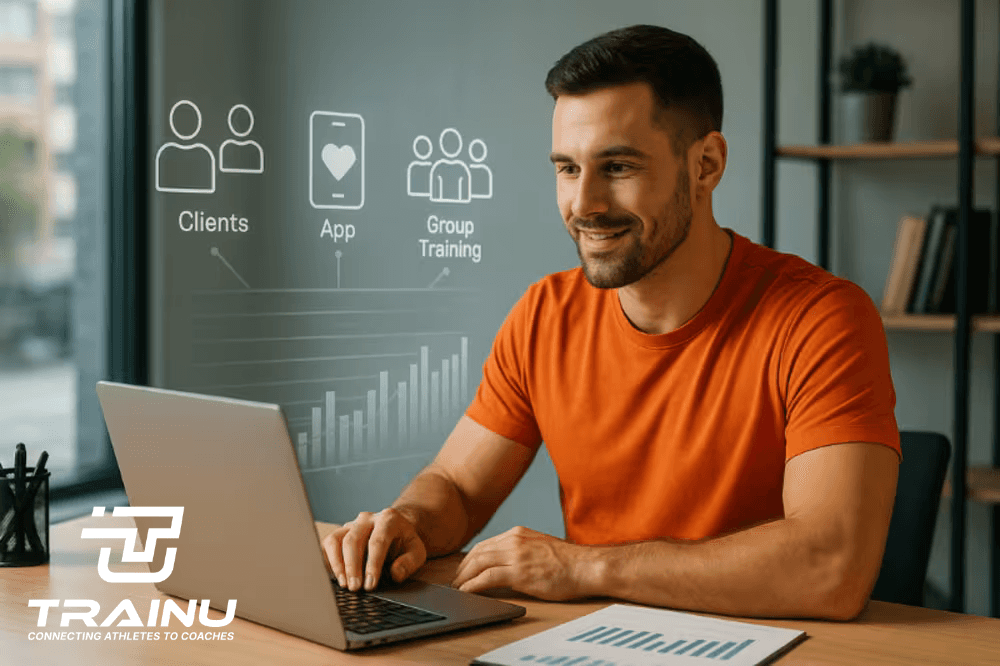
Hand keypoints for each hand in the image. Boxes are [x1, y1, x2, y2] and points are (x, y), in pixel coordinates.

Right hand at [321, 508, 426, 591]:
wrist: (397, 531)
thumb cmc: (405, 544)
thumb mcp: (417, 552)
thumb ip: (409, 562)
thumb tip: (395, 574)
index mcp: (389, 519)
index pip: (377, 541)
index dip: (373, 564)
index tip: (370, 584)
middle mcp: (367, 519)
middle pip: (353, 540)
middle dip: (353, 566)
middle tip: (355, 588)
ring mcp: (351, 524)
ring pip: (336, 539)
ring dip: (337, 563)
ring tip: (344, 584)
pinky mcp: (340, 533)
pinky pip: (328, 544)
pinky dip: (328, 561)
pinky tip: (335, 577)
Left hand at [452, 526, 597, 600]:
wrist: (587, 567)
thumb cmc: (570, 562)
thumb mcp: (540, 547)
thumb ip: (522, 551)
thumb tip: (507, 563)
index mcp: (519, 533)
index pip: (485, 544)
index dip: (470, 558)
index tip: (464, 569)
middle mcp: (514, 540)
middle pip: (477, 552)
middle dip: (462, 568)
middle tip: (455, 581)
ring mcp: (516, 555)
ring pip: (478, 563)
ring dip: (463, 577)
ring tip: (458, 588)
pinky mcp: (519, 573)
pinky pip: (486, 578)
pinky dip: (472, 585)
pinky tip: (467, 592)